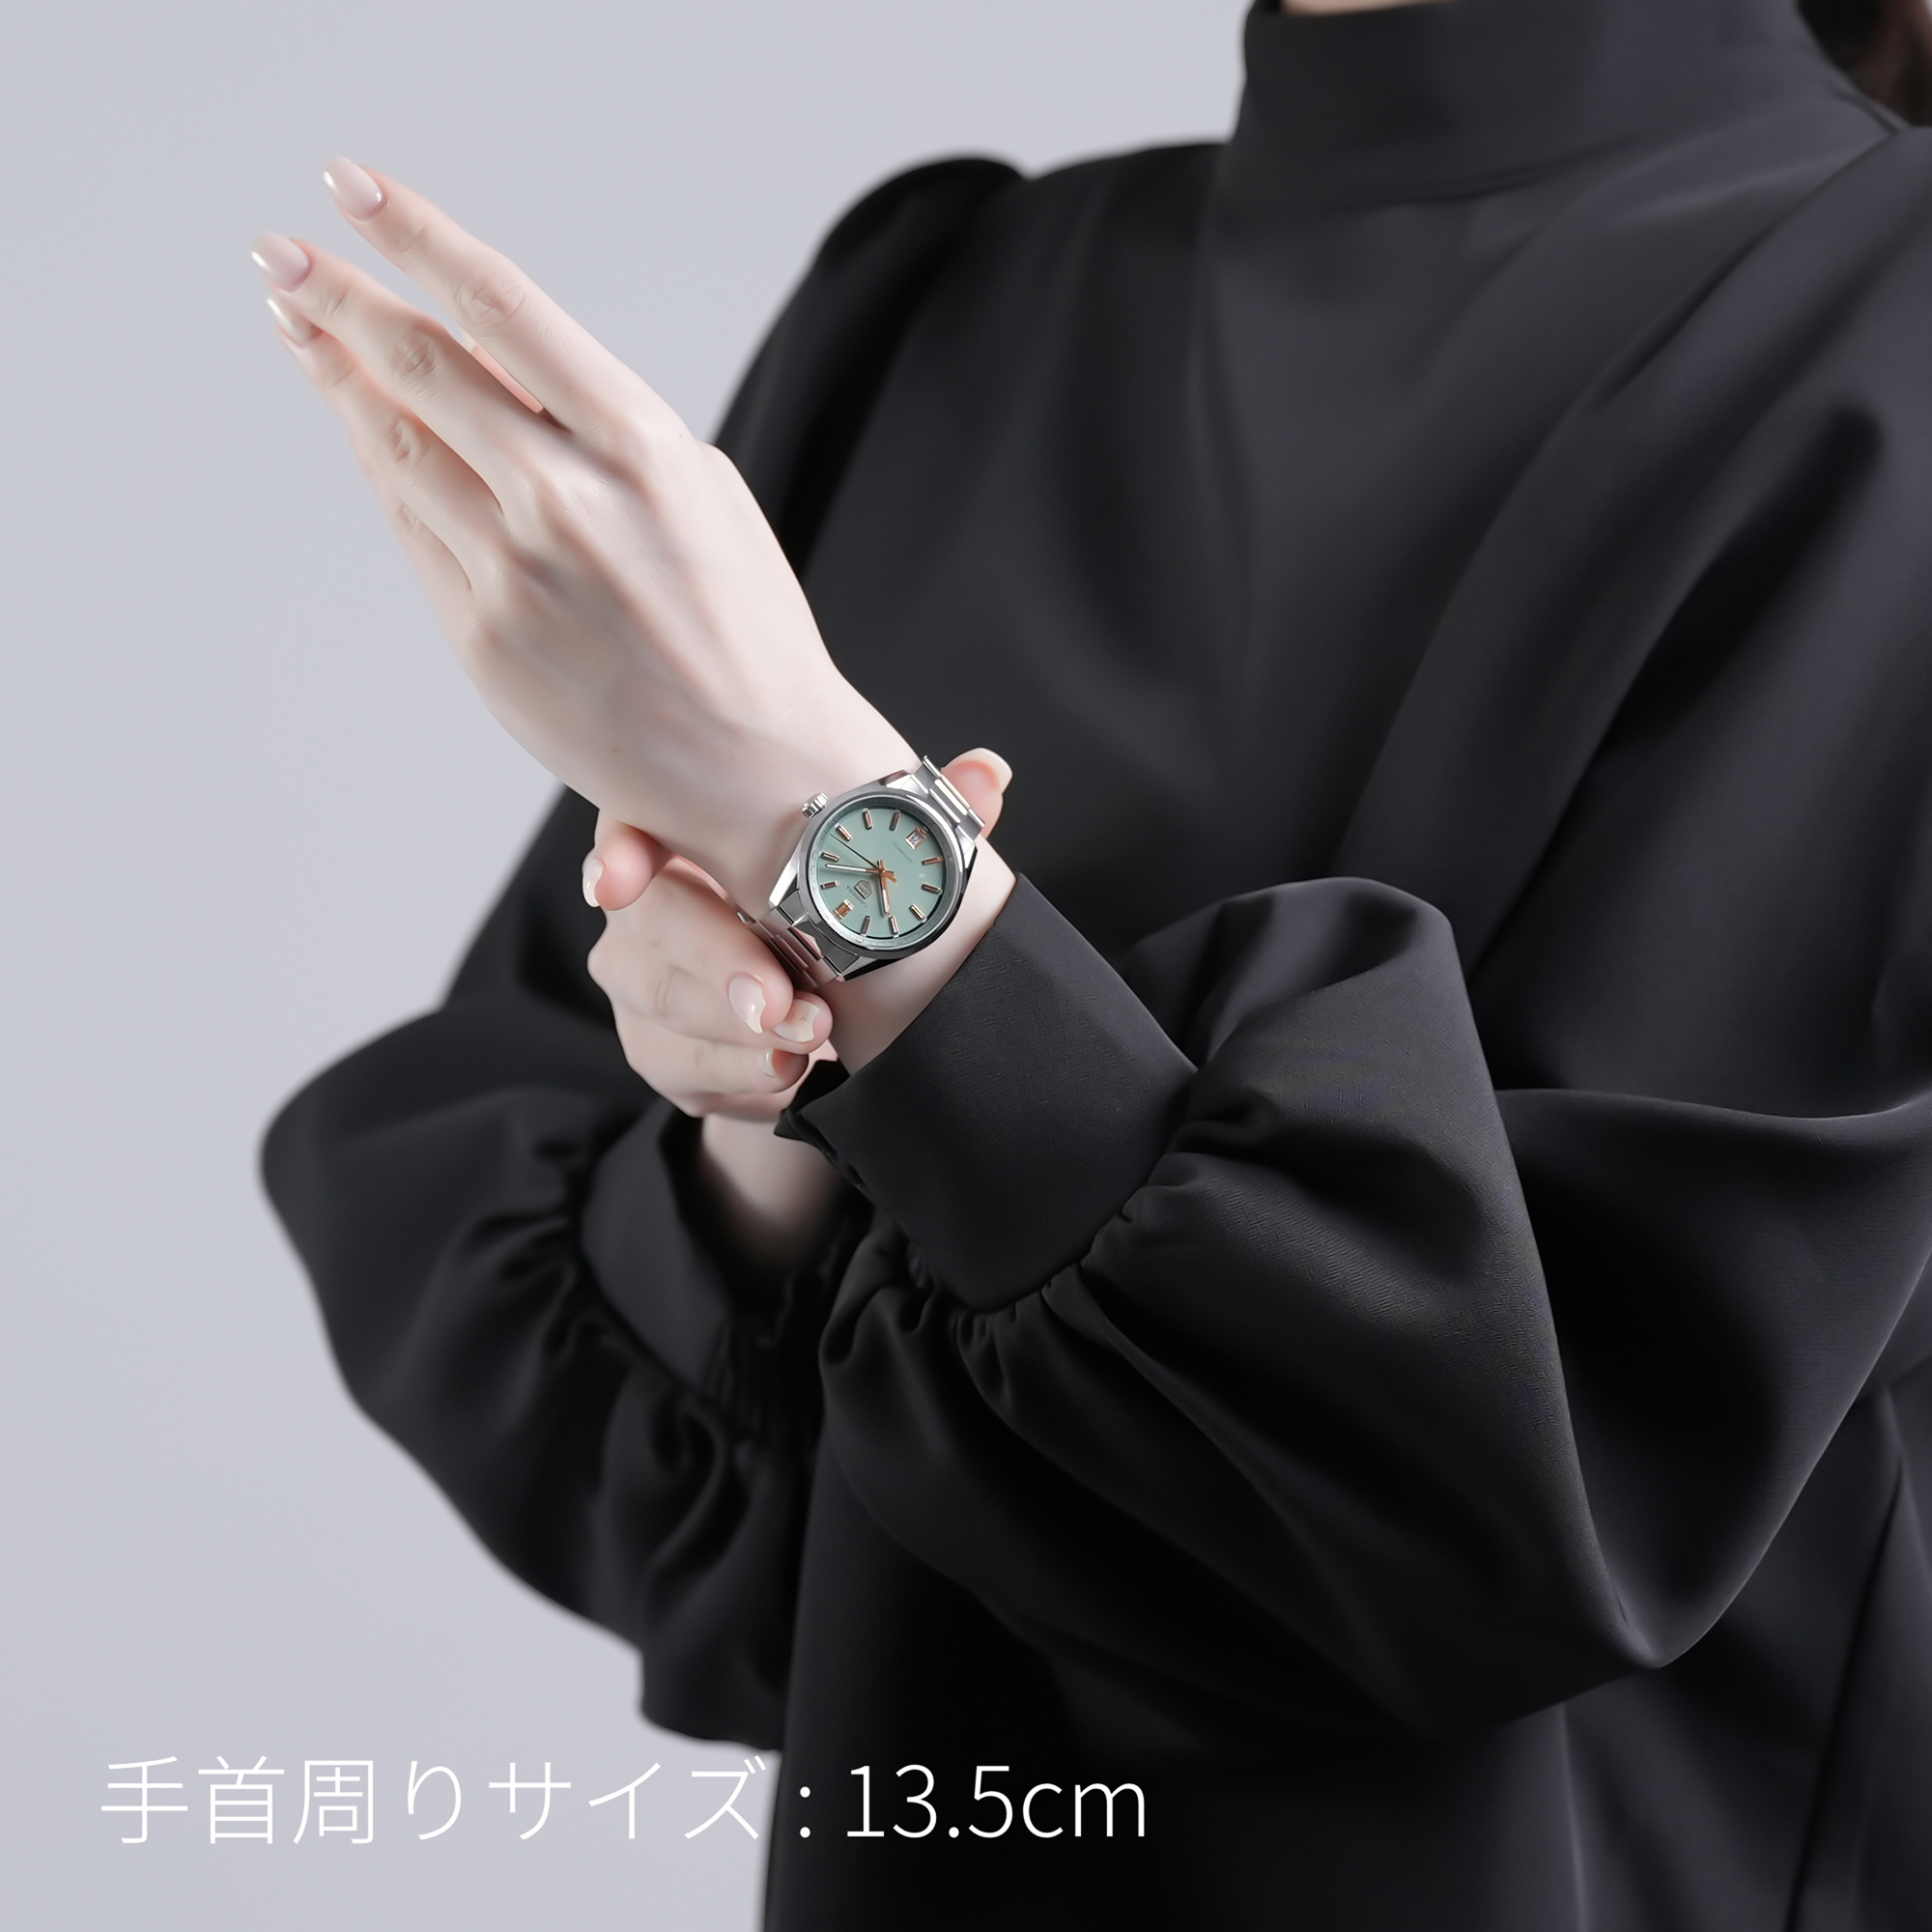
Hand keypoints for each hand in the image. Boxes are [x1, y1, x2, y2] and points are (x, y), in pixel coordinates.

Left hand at [254, 157, 911, 905]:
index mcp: (642, 448)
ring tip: (297, 327)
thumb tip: (498, 373)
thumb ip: (603, 430)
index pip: (501, 309)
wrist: (763, 769)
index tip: (350, 187)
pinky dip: (383, 471)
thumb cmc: (745, 623)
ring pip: (397, 449)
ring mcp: (516, 576)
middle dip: (337, 299)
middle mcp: (569, 502)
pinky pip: (414, 534)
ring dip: (337, 379)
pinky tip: (365, 433)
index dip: (413, 237)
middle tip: (280, 254)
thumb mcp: (701, 493)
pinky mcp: (483, 642)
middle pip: (421, 367)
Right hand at [585, 751, 1011, 1261]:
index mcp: (690, 833)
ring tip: (805, 1045)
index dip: (619, 850)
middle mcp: (649, 900)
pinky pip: (675, 1067)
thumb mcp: (881, 870)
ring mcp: (638, 976)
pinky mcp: (653, 1045)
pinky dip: (735, 1079)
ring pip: (657, 1004)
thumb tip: (988, 772)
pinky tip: (786, 1078)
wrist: (826, 1024)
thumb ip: (920, 823)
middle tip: (783, 1003)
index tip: (616, 883)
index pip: (632, 822)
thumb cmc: (838, 916)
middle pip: (649, 923)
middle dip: (715, 963)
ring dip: (736, 1034)